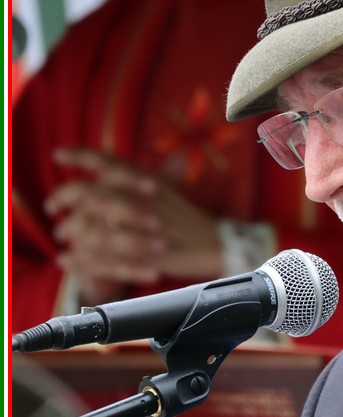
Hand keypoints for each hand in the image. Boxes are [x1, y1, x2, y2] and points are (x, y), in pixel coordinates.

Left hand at [45, 148, 223, 305]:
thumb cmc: (187, 217)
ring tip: (61, 236)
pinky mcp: (144, 257)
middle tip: (51, 207)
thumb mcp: (166, 189)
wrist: (215, 243)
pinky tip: (66, 260)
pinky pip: (102, 260)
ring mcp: (143, 229)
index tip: (59, 155)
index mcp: (147, 181)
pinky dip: (79, 261)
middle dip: (63, 198)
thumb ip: (137, 178)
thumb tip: (106, 167)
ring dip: (70, 232)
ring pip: (92, 228)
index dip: (80, 155)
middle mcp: (143, 200)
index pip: (109, 161)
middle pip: (91, 193)